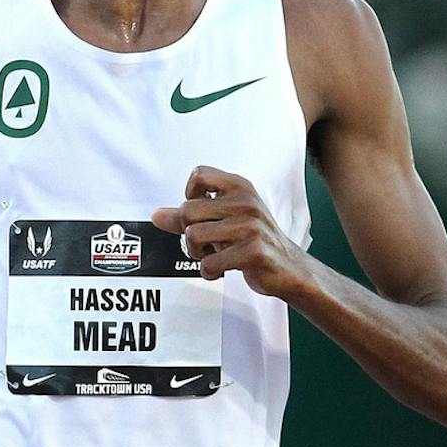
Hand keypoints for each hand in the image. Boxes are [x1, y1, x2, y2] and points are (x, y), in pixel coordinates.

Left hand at [152, 166, 306, 300]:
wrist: (289, 267)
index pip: (199, 174)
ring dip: (196, 255)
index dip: (190, 196)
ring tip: (213, 257)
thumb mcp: (223, 221)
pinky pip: (209, 263)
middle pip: (187, 211)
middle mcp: (245, 202)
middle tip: (205, 245)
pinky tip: (220, 270)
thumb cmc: (253, 240)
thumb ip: (189, 217)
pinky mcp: (253, 251)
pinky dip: (208, 272)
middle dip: (188, 234)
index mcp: (239, 187)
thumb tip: (156, 215)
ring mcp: (251, 226)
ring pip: (193, 236)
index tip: (201, 214)